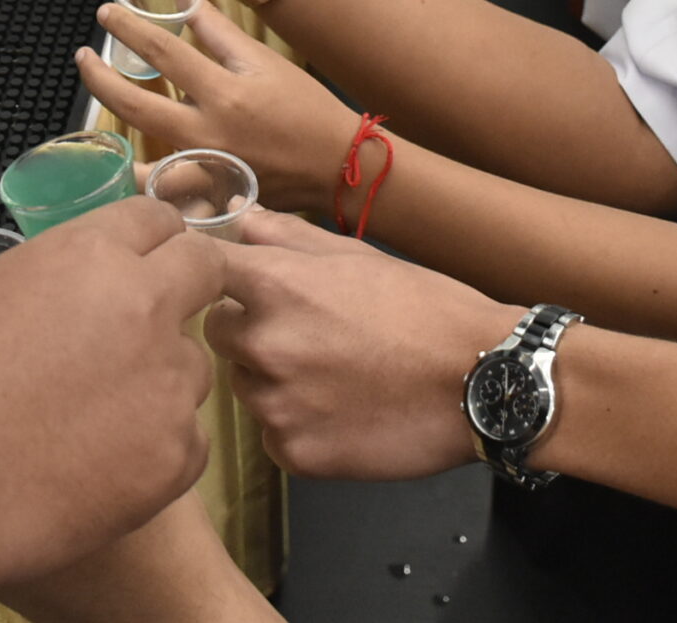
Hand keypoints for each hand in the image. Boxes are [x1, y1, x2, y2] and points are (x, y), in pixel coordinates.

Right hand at [0, 198, 225, 591]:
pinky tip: (103, 469)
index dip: (150, 243)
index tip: (145, 266)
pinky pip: (189, 440)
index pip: (156, 219)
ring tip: (96, 420)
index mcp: (89, 254)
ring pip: (193, 366)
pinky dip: (157, 452)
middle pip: (203, 271)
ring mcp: (167, 380)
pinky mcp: (177, 452)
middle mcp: (144, 304)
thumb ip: (19, 282)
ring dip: (162, 382)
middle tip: (151, 327)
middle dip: (187, 288)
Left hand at [75, 2, 359, 212]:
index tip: (104, 14)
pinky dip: (149, 189)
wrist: (338, 163)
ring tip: (93, 123)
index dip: (128, 29)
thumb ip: (217, 28)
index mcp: (224, 93)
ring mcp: (209, 171)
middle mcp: (209, 134)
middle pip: (136, 107)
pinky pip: (169, 199)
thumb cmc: (304, 106)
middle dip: (100, 79)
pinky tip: (131, 176)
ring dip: (114, 143)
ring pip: (143, 165)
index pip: (163, 53)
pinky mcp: (214, 198)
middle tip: (83, 58)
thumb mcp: (262, 61)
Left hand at [210, 210, 518, 479]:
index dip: (206, 273)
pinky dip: (295, 426)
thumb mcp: (357, 256)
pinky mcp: (293, 454)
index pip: (196, 270)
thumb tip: (241, 221)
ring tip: (332, 375)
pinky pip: (272, 435)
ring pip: (244, 387)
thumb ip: (288, 238)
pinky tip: (340, 413)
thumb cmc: (424, 308)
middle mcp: (263, 344)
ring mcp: (276, 404)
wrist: (480, 381)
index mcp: (274, 285)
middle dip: (247, 330)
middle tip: (304, 334)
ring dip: (271, 380)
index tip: (218, 279)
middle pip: (216, 334)